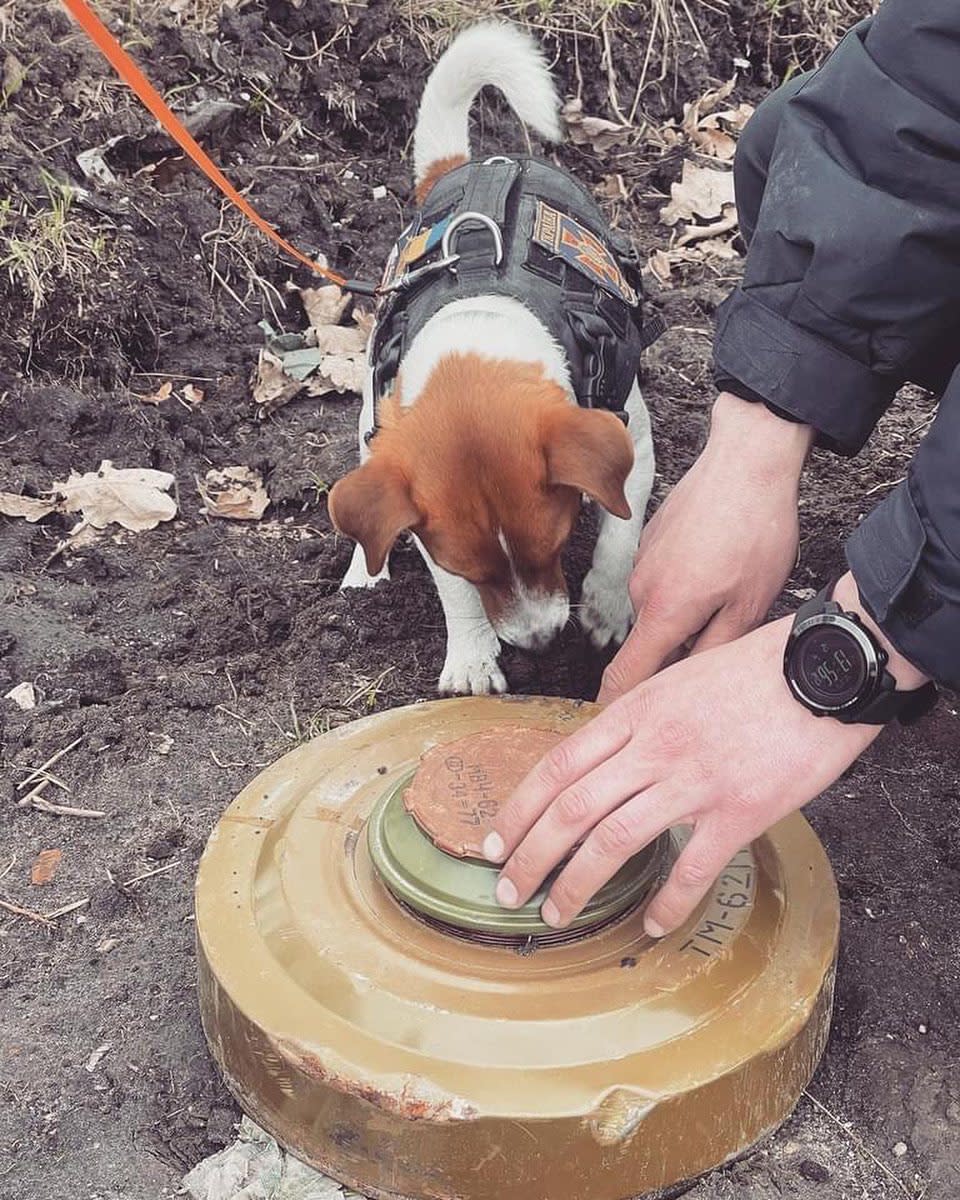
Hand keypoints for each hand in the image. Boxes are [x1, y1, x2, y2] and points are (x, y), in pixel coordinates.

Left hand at [484, 573, 926, 937]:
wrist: (822, 669)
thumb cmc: (752, 672)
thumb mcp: (675, 682)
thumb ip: (635, 721)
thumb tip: (598, 760)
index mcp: (634, 713)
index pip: (557, 767)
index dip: (519, 809)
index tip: (496, 843)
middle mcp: (653, 748)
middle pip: (572, 809)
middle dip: (531, 856)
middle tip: (508, 894)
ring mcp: (694, 781)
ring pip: (615, 840)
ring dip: (576, 884)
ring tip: (556, 914)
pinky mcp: (740, 812)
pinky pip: (692, 868)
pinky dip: (666, 904)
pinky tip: (650, 927)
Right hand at [598, 392, 814, 702]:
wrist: (747, 461)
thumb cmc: (755, 530)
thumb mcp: (749, 607)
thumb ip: (712, 655)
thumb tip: (689, 690)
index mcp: (663, 612)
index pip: (623, 677)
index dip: (613, 710)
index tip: (610, 732)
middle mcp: (641, 590)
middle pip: (650, 645)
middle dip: (678, 656)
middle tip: (723, 650)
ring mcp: (642, 564)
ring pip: (661, 613)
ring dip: (688, 618)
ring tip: (732, 599)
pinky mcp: (650, 544)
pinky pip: (664, 583)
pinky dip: (687, 588)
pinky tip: (722, 571)